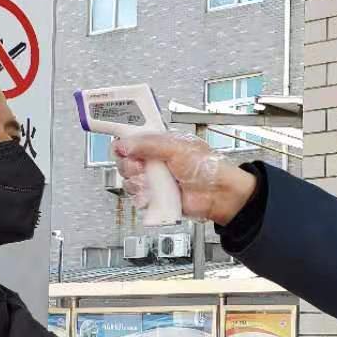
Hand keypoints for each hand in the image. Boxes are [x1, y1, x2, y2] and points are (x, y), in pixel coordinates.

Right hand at [113, 133, 255, 225]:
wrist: (218, 194)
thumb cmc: (207, 167)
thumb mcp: (177, 147)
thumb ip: (148, 144)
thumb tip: (124, 144)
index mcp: (159, 144)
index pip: (132, 138)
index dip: (122, 140)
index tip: (117, 143)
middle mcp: (154, 161)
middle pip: (125, 160)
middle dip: (129, 164)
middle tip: (140, 166)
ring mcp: (154, 180)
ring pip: (128, 180)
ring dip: (136, 182)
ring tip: (151, 182)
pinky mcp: (155, 198)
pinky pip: (137, 198)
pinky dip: (142, 197)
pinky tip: (152, 194)